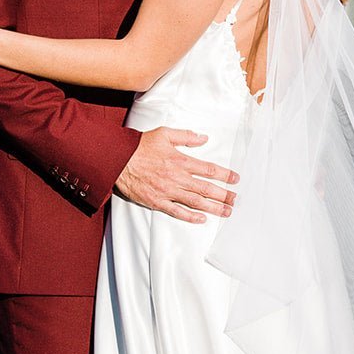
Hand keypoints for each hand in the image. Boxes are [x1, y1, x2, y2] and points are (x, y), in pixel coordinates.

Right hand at [116, 128, 237, 223]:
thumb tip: (203, 138)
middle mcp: (177, 177)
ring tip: (226, 212)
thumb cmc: (139, 146)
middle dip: (223, 195)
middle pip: (206, 188)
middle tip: (235, 200)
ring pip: (195, 202)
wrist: (118, 160)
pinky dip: (190, 217)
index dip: (224, 175)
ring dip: (213, 208)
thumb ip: (186, 136)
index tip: (235, 179)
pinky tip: (201, 219)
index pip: (209, 169)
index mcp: (180, 161)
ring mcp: (167, 191)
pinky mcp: (156, 201)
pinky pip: (176, 212)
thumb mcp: (164, 133)